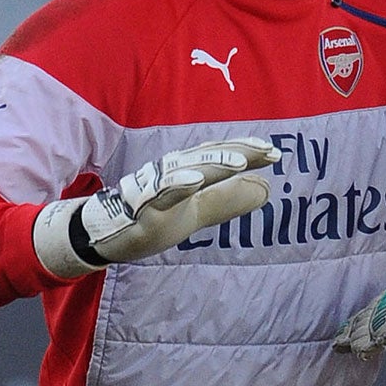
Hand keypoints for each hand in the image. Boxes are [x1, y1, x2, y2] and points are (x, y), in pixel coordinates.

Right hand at [33, 138, 278, 275]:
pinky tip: (195, 181)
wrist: (109, 234)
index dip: (247, 151)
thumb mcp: (199, 211)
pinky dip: (177, 184)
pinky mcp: (141, 205)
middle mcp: (173, 171)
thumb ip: (229, 200)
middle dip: (239, 151)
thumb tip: (265, 188)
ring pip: (188, 169)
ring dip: (214, 164)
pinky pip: (160, 192)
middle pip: (209, 156)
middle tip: (269, 152)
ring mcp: (156, 187)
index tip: (276, 153)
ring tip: (242, 162)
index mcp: (187, 170)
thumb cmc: (153, 217)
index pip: (221, 155)